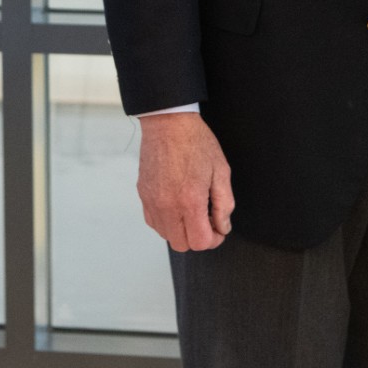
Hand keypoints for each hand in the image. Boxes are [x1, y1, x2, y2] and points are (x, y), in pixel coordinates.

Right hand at [136, 112, 234, 250]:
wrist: (168, 123)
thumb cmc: (195, 142)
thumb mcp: (221, 170)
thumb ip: (224, 204)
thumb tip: (222, 226)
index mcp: (189, 200)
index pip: (200, 242)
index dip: (214, 239)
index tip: (218, 228)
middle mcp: (167, 205)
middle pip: (182, 245)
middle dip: (198, 238)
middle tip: (207, 221)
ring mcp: (152, 201)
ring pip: (166, 235)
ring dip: (181, 230)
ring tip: (191, 211)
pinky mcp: (143, 195)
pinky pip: (154, 221)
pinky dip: (166, 221)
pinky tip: (177, 206)